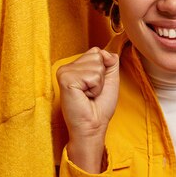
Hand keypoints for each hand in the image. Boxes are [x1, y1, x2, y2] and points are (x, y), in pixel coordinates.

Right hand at [56, 47, 119, 171]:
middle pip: (97, 55)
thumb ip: (110, 61)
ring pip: (96, 65)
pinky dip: (94, 88)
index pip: (97, 51)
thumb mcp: (110, 78)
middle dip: (101, 76)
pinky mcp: (65, 79)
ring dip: (98, 84)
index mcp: (75, 66)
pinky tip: (84, 96)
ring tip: (88, 95)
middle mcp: (67, 66)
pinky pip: (92, 76)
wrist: (93, 125)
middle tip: (92, 92)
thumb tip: (104, 51)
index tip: (96, 85)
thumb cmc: (100, 106)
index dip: (104, 69)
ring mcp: (65, 72)